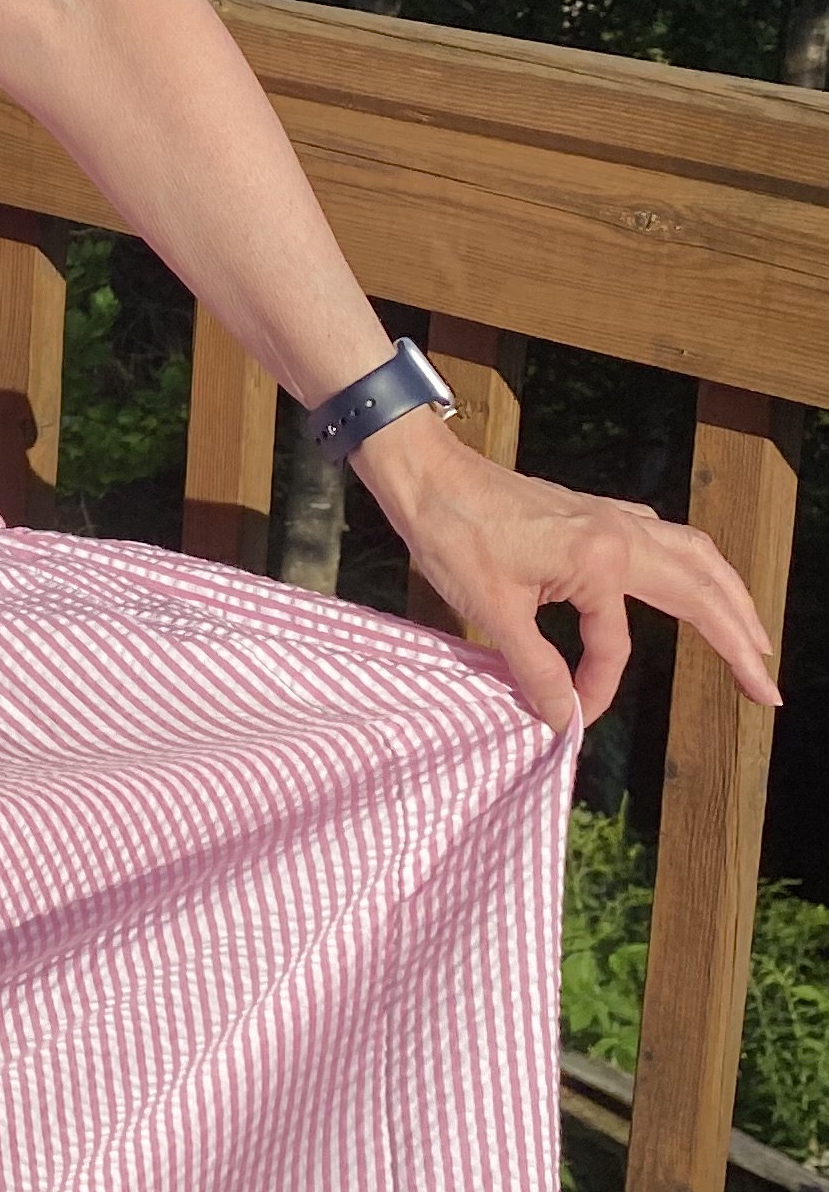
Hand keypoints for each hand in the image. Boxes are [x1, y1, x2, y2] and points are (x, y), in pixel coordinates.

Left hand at [352, 417, 783, 734]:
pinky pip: (666, 539)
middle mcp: (621, 532)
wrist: (426, 474)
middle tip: (766, 690)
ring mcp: (613, 517)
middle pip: (703, 591)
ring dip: (729, 599)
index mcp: (601, 559)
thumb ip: (534, 669)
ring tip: (752, 640)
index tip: (571, 715)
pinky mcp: (597, 512)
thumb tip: (564, 717)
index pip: (616, 647)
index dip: (596, 688)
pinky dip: (693, 566)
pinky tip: (692, 582)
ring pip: (696, 558)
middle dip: (739, 641)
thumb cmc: (453, 534)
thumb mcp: (491, 610)